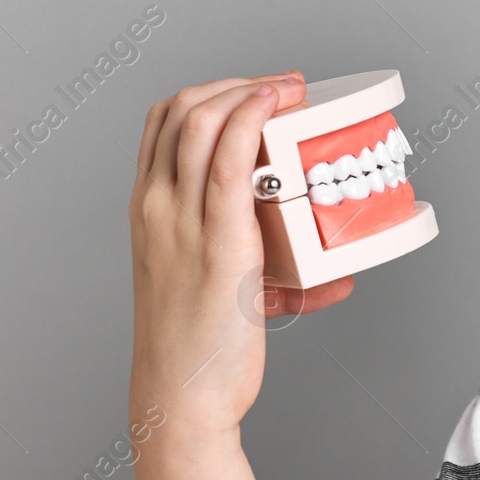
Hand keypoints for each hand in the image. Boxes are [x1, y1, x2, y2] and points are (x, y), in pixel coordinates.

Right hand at [128, 70, 354, 437]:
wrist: (180, 397)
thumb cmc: (197, 349)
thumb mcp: (216, 291)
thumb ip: (270, 276)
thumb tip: (332, 278)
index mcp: (147, 210)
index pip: (162, 122)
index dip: (210, 91)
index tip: (253, 91)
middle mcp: (156, 207)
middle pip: (182, 109)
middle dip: (235, 81)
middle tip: (283, 87)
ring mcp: (181, 221)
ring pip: (201, 121)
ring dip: (250, 90)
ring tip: (290, 92)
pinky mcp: (218, 241)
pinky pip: (228, 161)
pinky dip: (250, 120)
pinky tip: (274, 107)